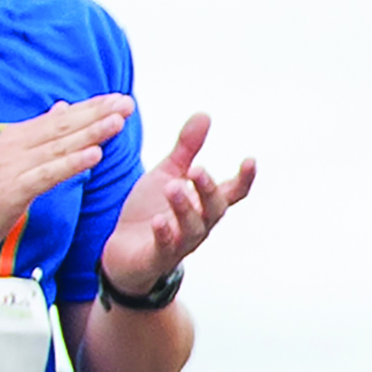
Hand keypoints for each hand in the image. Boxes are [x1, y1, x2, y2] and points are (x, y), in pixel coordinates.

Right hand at [0, 95, 136, 256]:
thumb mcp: (10, 160)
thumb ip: (39, 136)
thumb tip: (62, 109)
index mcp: (16, 137)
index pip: (60, 118)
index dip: (91, 108)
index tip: (118, 98)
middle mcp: (14, 145)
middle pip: (63, 126)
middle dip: (97, 114)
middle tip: (126, 103)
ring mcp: (12, 166)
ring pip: (59, 146)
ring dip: (91, 133)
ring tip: (118, 122)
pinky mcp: (12, 189)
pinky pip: (48, 174)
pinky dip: (71, 163)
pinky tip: (94, 155)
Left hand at [99, 113, 255, 292]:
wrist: (122, 250)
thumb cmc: (150, 211)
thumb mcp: (167, 174)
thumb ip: (186, 149)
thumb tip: (205, 114)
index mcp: (203, 204)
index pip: (233, 192)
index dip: (244, 179)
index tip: (249, 160)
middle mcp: (198, 224)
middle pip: (215, 210)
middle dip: (208, 189)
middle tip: (196, 169)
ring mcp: (180, 243)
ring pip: (192, 229)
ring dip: (184, 208)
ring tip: (172, 188)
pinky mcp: (158, 257)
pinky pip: (166, 247)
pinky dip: (164, 234)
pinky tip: (159, 221)